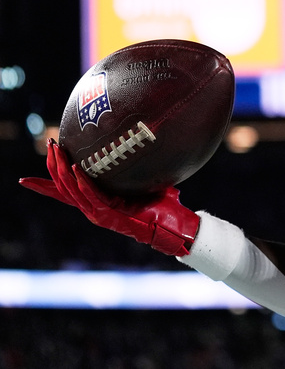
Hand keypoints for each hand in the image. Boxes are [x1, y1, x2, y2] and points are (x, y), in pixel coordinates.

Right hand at [20, 139, 199, 255]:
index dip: (45, 186)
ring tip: (58, 150)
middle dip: (54, 166)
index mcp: (98, 202)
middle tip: (51, 145)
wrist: (173, 227)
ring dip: (63, 169)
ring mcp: (99, 214)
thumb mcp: (146, 185)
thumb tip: (145, 148)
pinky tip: (76, 167)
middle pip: (63, 187)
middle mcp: (94, 209)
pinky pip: (91, 196)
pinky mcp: (108, 215)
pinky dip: (82, 182)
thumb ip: (140, 172)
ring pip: (72, 190)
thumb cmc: (163, 207)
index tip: (25, 180)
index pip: (65, 193)